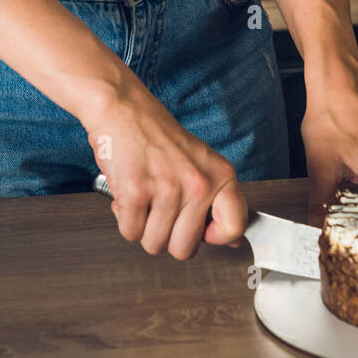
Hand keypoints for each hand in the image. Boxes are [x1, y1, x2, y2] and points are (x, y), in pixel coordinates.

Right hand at [84, 78, 248, 258]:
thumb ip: (217, 200)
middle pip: (185, 250)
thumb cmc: (158, 135)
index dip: (212, 237)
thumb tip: (235, 241)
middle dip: (167, 236)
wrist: (123, 108)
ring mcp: (168, 189)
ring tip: (144, 197)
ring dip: (143, 227)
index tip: (199, 229)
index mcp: (220, 175)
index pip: (234, 228)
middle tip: (161, 209)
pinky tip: (129, 194)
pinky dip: (124, 219)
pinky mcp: (136, 192)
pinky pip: (130, 232)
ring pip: (154, 244)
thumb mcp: (200, 162)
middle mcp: (198, 183)